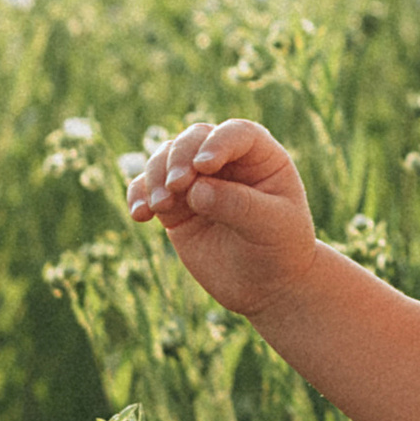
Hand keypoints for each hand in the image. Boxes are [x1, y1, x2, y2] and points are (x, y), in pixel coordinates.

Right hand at [126, 116, 319, 320]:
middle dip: (179, 157)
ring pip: (165, 159)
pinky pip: (147, 189)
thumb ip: (237, 205)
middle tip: (176, 186)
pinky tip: (140, 215)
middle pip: (194, 138)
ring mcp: (198, 182)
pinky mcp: (176, 206)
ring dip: (156, 176)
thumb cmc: (281, 249)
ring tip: (160, 206)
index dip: (217, 143)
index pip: (236, 133)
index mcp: (260, 157)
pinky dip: (138, 195)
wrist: (267, 287)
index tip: (204, 166)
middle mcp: (226, 161)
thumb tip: (194, 191)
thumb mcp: (272, 226)